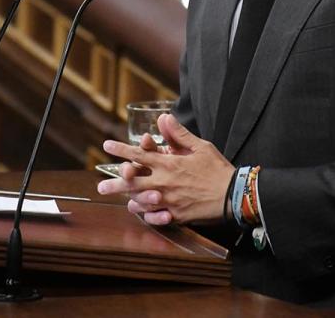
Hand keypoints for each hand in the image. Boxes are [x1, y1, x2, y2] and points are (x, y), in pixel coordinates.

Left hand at [96, 114, 234, 225]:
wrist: (233, 194)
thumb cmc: (217, 168)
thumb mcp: (199, 146)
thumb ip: (178, 134)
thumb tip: (163, 118)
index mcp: (168, 164)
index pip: (138, 155)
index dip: (121, 149)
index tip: (106, 145)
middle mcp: (164, 183)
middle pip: (132, 183)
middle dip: (114, 184)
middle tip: (101, 186)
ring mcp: (168, 201)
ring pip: (141, 201)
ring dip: (129, 200)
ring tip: (122, 201)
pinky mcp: (176, 215)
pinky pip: (156, 217)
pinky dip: (147, 215)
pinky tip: (141, 213)